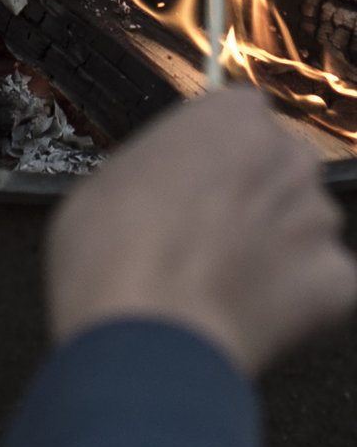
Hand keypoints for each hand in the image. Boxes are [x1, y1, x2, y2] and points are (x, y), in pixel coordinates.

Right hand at [47, 85, 356, 376]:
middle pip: (280, 166)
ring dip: (276, 246)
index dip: (218, 150)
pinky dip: (298, 298)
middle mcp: (287, 156)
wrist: (148, 333)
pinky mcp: (337, 281)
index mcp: (232, 116)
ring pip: (304, 224)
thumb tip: (161, 186)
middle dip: (254, 195)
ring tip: (225, 280)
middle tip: (207, 234)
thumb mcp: (111, 177)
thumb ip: (160, 164)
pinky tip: (251, 310)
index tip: (198, 176)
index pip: (243, 113)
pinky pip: (324, 282)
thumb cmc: (113, 250)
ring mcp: (318, 218)